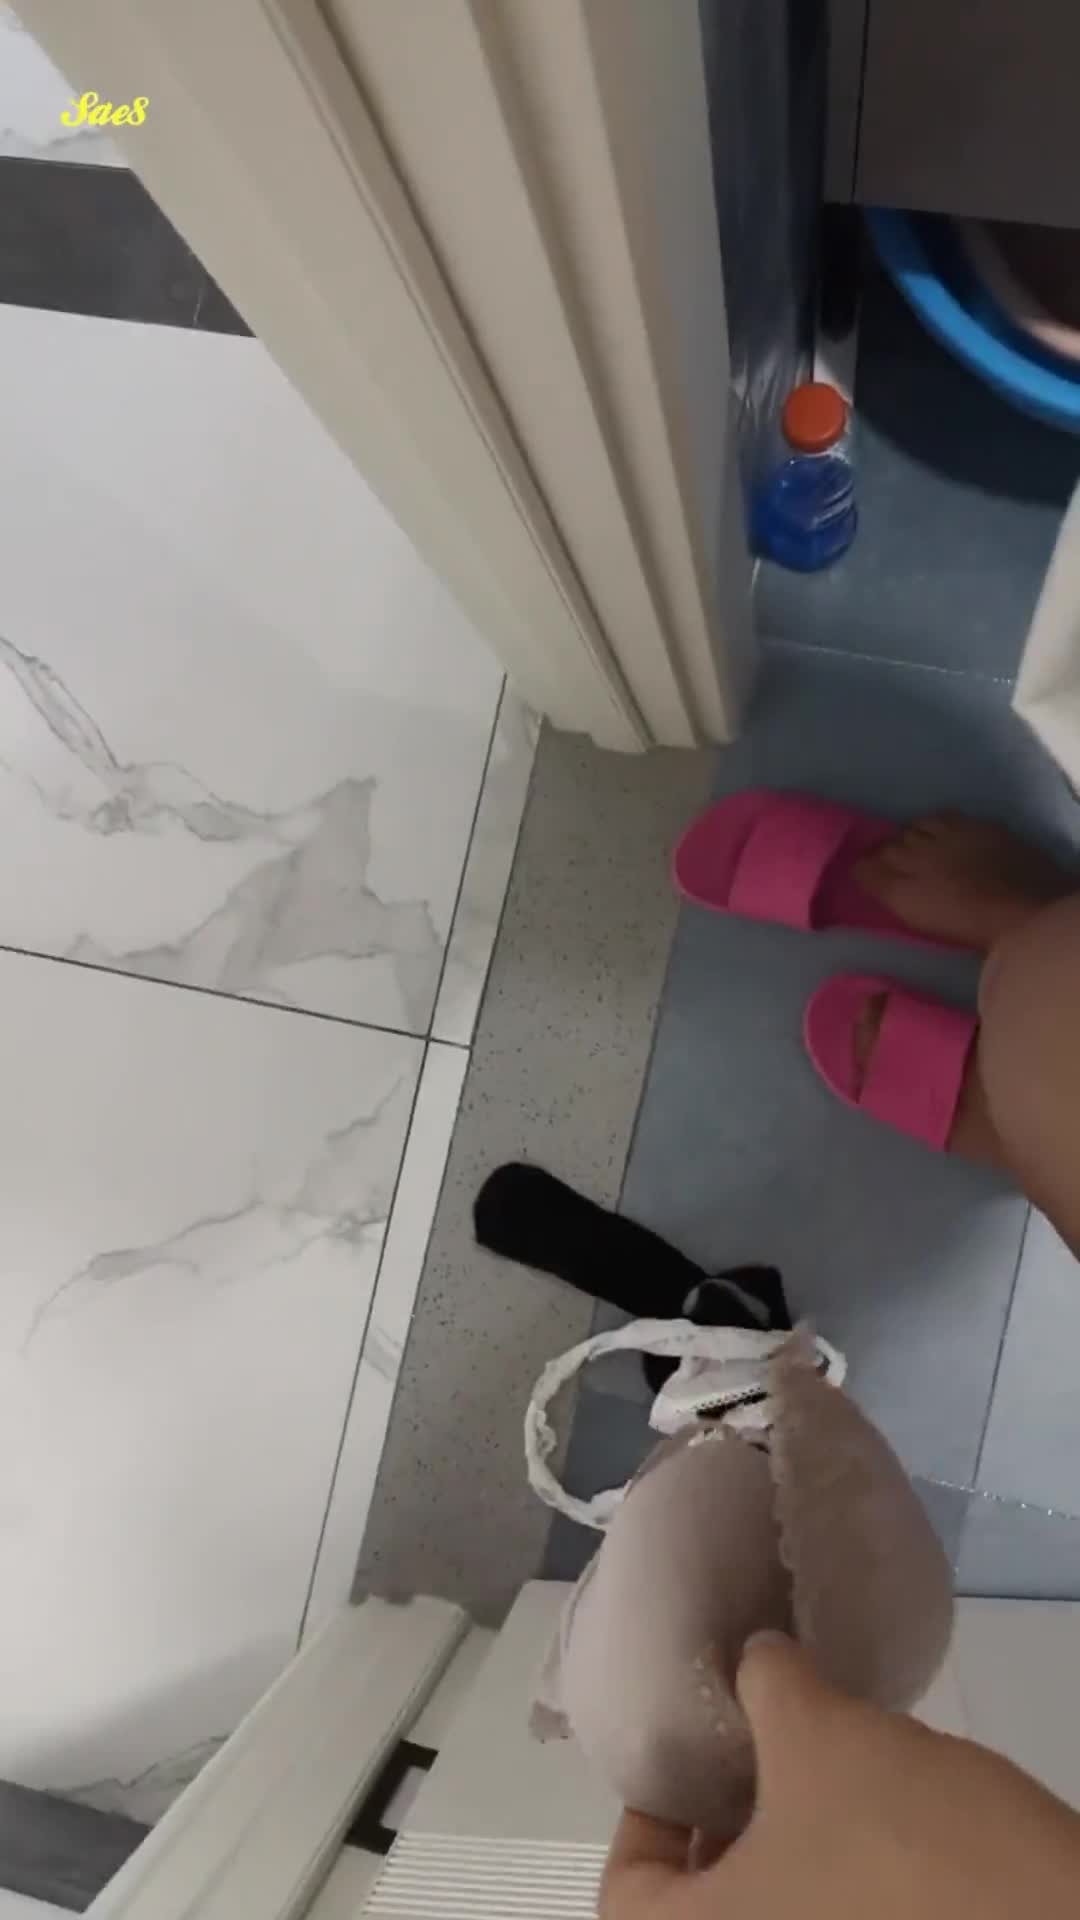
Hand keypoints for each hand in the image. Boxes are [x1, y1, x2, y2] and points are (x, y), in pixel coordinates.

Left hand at [600, 1632, 1079, 1919]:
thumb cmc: (900, 1844)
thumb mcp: (818, 1735)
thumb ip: (765, 1686)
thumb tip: (753, 1659)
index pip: (625, 1894)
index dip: (645, 1819)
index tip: (689, 1759)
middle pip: (701, 1904)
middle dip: (723, 1823)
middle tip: (753, 1747)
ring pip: (771, 1911)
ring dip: (782, 1846)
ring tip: (818, 1763)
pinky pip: (831, 1916)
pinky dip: (834, 1875)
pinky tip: (873, 1808)